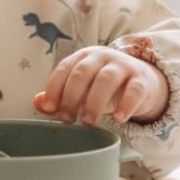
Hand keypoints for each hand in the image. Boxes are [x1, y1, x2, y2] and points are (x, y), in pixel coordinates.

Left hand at [33, 46, 168, 125]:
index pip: (65, 68)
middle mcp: (102, 57)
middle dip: (72, 96)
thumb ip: (60, 95)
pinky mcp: (141, 80)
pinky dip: (125, 105)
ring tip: (88, 122)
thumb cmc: (103, 86)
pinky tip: (118, 119)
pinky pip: (134, 90)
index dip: (55, 88)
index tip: (49, 109)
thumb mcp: (81, 87)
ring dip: (95, 102)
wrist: (141, 81)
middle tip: (67, 118)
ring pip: (107, 79)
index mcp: (83, 57)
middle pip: (83, 72)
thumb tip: (38, 103)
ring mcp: (123, 66)